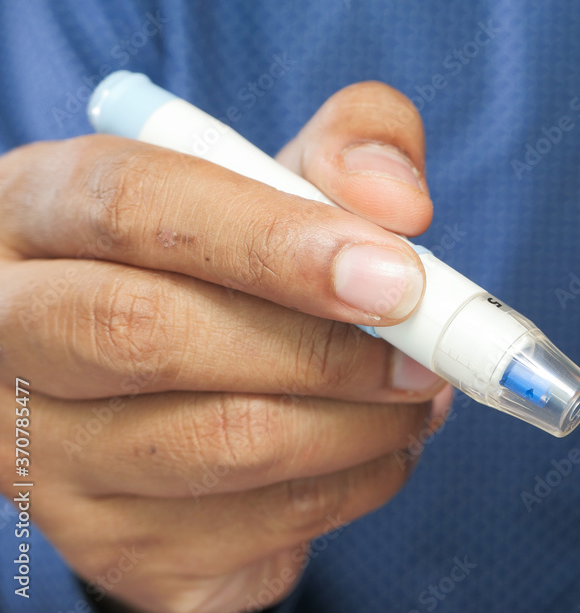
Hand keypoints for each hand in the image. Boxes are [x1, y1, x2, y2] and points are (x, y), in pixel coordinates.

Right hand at [0, 82, 450, 611]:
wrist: (165, 389)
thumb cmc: (229, 263)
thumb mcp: (279, 180)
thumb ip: (351, 151)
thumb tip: (399, 205)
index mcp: (42, 212)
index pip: (130, 206)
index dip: (272, 240)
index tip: (395, 277)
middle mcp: (13, 334)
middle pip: (149, 334)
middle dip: (322, 349)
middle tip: (424, 354)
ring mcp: (46, 454)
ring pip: (217, 445)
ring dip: (359, 426)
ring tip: (415, 397)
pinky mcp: (112, 543)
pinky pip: (257, 526)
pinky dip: (355, 486)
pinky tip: (379, 449)